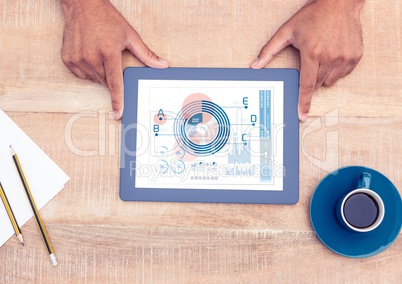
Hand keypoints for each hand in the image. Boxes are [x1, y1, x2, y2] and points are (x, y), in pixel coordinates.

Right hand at [60, 0, 168, 118]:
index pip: (115, 83)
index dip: (117, 100)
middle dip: (111, 75)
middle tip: (110, 58)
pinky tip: (89, 54)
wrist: (83, 5)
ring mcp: (78, 58)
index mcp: (109, 52)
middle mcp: (92, 57)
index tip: (118, 113)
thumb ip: (146, 54)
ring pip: (93, 79)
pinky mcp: (68, 58)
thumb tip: (163, 65)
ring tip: (99, 53)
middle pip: (105, 81)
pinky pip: (81, 74)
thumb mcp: (130, 36)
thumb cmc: (107, 19)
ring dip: (99, 73)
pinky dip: (87, 69)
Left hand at [251, 0, 364, 121]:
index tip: (302, 116)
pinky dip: (336, 68)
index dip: (303, 102)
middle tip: (311, 58)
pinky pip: (343, 73)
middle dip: (312, 76)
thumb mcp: (287, 31)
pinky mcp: (356, 55)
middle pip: (317, 83)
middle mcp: (330, 57)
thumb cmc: (312, 15)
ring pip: (331, 80)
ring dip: (324, 74)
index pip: (307, 85)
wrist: (340, 2)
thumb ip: (269, 50)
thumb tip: (255, 65)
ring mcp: (345, 57)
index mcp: (312, 53)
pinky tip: (333, 52)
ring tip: (322, 53)